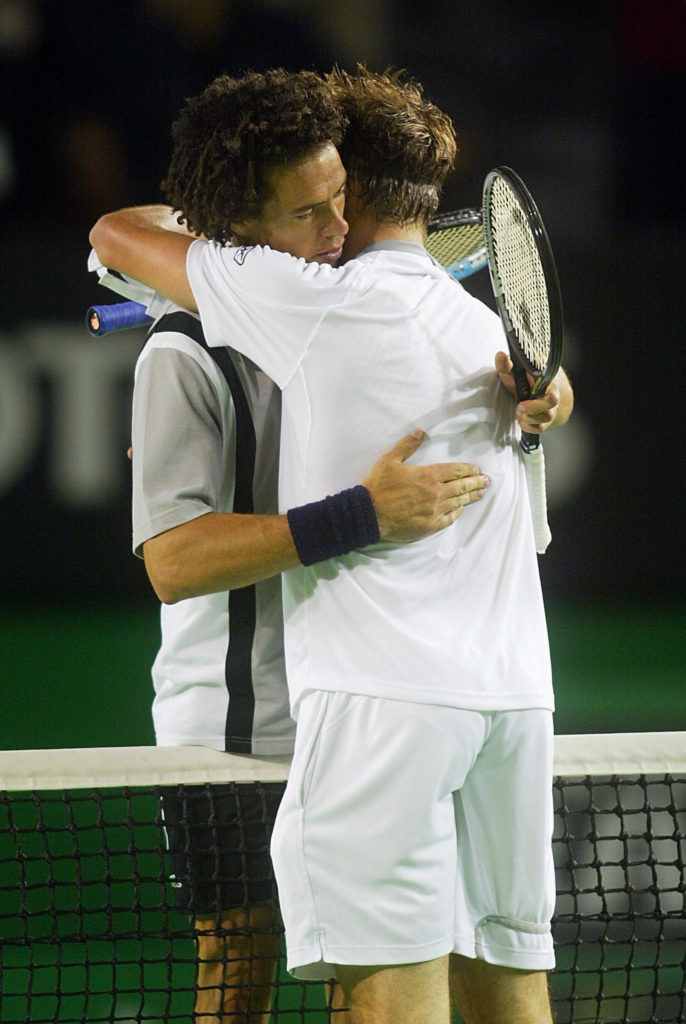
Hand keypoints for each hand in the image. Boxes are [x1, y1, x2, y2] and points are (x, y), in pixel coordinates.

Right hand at [362, 430, 488, 542]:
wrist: (369, 514)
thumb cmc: (378, 486)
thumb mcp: (389, 460)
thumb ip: (407, 445)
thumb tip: (420, 432)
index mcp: (428, 475)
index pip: (455, 471)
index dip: (468, 469)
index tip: (477, 469)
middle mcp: (435, 493)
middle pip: (462, 486)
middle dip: (476, 482)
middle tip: (486, 481)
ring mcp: (434, 511)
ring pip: (458, 502)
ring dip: (471, 497)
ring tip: (480, 493)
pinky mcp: (429, 525)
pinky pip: (449, 519)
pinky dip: (457, 513)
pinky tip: (460, 510)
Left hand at [495, 351, 571, 434]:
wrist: (535, 395)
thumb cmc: (523, 381)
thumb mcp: (513, 372)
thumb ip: (506, 365)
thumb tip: (500, 355)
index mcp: (545, 380)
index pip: (549, 380)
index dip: (538, 384)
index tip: (526, 384)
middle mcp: (550, 394)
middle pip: (552, 401)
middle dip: (534, 407)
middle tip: (520, 406)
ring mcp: (549, 408)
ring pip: (547, 417)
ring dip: (530, 418)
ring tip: (519, 412)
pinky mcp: (544, 421)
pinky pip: (541, 428)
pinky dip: (529, 427)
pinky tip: (521, 421)